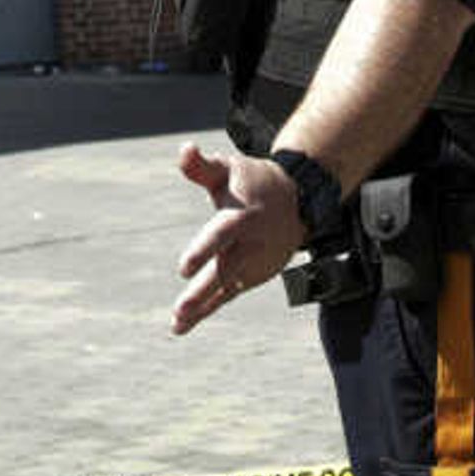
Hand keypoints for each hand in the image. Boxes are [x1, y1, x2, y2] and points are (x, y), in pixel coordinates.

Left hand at [168, 139, 305, 334]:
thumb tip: (184, 150)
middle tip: (180, 309)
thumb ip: (202, 165)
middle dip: (202, 292)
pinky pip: (227, 295)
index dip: (203, 251)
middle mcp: (249, 246)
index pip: (221, 236)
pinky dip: (207, 309)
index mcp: (241, 218)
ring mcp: (253, 265)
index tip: (183, 270)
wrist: (297, 202)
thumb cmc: (254, 183)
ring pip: (224, 289)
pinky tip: (183, 324)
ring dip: (201, 307)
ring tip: (177, 324)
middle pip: (223, 271)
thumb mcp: (230, 168)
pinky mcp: (252, 276)